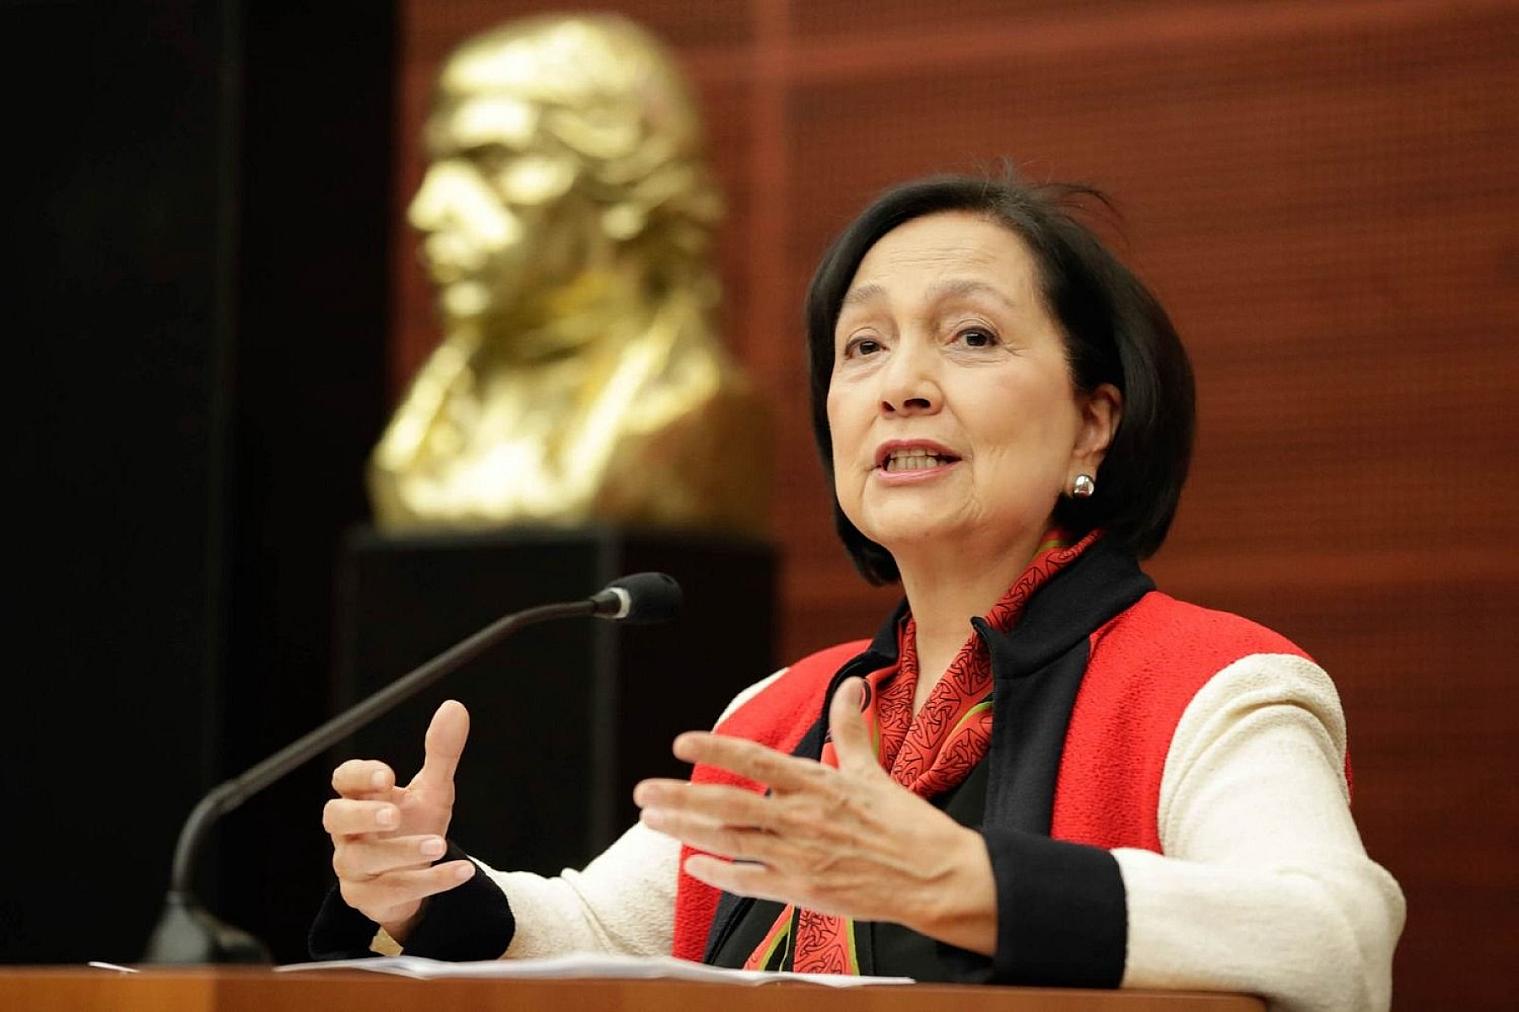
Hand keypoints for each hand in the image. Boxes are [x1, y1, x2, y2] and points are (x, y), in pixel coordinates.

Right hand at [322, 699, 476, 940]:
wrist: (414, 879)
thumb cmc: (414, 825)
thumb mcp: (432, 790)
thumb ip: (441, 753)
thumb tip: (455, 707)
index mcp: (359, 798)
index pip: (343, 779)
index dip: (359, 776)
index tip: (388, 776)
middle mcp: (348, 831)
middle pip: (334, 818)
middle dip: (362, 815)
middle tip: (394, 814)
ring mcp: (353, 867)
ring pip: (362, 861)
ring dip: (401, 852)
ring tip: (439, 844)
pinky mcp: (367, 898)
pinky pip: (393, 891)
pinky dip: (430, 882)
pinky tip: (462, 872)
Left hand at [633, 678, 996, 955]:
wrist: (936, 877)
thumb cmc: (907, 825)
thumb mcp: (875, 770)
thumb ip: (852, 729)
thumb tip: (851, 686)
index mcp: (818, 784)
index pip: (756, 760)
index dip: (716, 748)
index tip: (682, 741)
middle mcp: (802, 818)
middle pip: (728, 804)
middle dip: (680, 797)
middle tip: (644, 792)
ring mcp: (799, 857)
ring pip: (729, 841)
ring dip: (685, 831)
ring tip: (652, 821)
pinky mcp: (802, 891)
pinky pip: (749, 882)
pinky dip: (717, 874)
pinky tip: (693, 865)